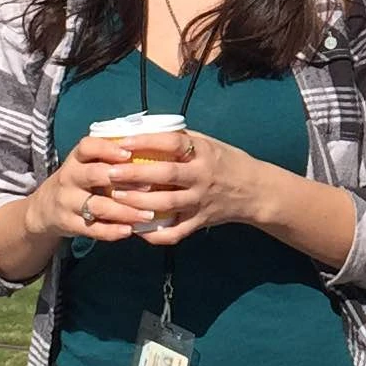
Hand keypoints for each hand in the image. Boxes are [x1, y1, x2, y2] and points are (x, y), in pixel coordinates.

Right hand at [25, 132, 202, 248]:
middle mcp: (69, 176)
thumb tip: (153, 147)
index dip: (108, 148)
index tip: (130, 153)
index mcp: (77, 158)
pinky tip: (130, 231)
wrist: (45, 208)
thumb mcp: (87, 164)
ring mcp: (67, 201)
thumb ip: (111, 156)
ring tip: (148, 215)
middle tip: (149, 186)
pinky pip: (91, 229)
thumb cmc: (80, 180)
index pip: (87, 146)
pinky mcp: (68, 223)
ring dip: (124, 211)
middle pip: (92, 174)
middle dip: (120, 179)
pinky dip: (112, 231)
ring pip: (96, 206)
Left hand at [107, 130, 262, 246]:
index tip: (122, 142)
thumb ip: (182, 140)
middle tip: (110, 173)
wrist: (255, 191)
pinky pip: (176, 232)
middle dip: (135, 174)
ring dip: (139, 202)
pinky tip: (136, 230)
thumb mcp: (209, 144)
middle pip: (166, 175)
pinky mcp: (200, 221)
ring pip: (167, 203)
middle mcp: (202, 176)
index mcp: (203, 152)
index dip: (146, 142)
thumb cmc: (227, 162)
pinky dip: (155, 234)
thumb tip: (145, 131)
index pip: (173, 143)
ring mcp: (201, 201)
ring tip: (116, 198)